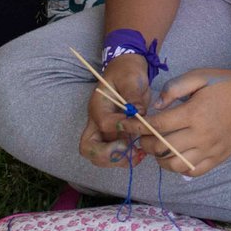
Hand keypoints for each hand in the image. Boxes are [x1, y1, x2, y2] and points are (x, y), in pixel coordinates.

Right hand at [79, 54, 152, 168]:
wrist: (128, 70)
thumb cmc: (127, 71)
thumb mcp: (131, 78)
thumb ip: (133, 95)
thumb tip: (138, 112)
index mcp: (98, 106)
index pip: (104, 124)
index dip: (121, 127)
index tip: (137, 122)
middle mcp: (97, 122)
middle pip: (89, 148)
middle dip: (108, 155)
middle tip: (129, 151)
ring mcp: (105, 131)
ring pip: (100, 156)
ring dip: (118, 160)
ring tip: (138, 155)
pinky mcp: (116, 135)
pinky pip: (115, 154)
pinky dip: (126, 159)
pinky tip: (141, 154)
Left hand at [125, 68, 230, 176]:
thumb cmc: (226, 83)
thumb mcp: (199, 76)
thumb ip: (174, 88)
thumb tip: (156, 106)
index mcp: (194, 113)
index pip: (157, 125)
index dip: (137, 127)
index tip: (126, 125)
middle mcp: (201, 135)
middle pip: (161, 148)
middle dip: (145, 143)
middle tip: (142, 136)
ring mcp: (210, 149)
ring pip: (174, 165)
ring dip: (159, 158)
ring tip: (158, 148)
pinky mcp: (218, 158)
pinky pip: (192, 172)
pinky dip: (178, 168)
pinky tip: (175, 156)